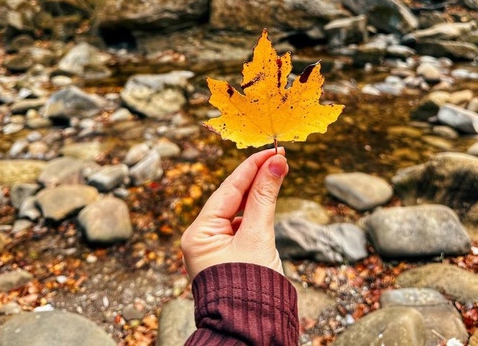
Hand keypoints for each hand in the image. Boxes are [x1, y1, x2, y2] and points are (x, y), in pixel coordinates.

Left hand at [181, 147, 288, 279]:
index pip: (228, 189)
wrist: (251, 333)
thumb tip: (277, 163)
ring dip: (258, 193)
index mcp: (198, 233)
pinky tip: (269, 200)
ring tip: (277, 173)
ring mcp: (214, 247)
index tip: (273, 150)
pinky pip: (241, 225)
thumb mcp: (258, 237)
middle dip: (255, 178)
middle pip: (231, 197)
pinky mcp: (228, 256)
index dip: (251, 167)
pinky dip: (256, 212)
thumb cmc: (251, 288)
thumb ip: (266, 197)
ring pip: (238, 210)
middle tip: (279, 158)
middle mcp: (201, 238)